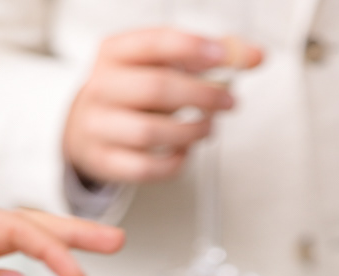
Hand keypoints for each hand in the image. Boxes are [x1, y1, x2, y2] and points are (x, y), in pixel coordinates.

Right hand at [64, 28, 263, 186]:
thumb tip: (253, 55)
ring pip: (149, 133)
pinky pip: (144, 168)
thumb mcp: (160, 65)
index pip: (154, 43)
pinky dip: (173, 163)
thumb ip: (207, 56)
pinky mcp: (105, 161)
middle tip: (228, 102)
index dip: (191, 48)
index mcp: (115, 53)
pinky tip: (185, 152)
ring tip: (208, 129)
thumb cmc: (130, 93)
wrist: (85, 127)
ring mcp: (99, 126)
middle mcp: (102, 87)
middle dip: (201, 96)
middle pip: (156, 88)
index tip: (221, 56)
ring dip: (190, 132)